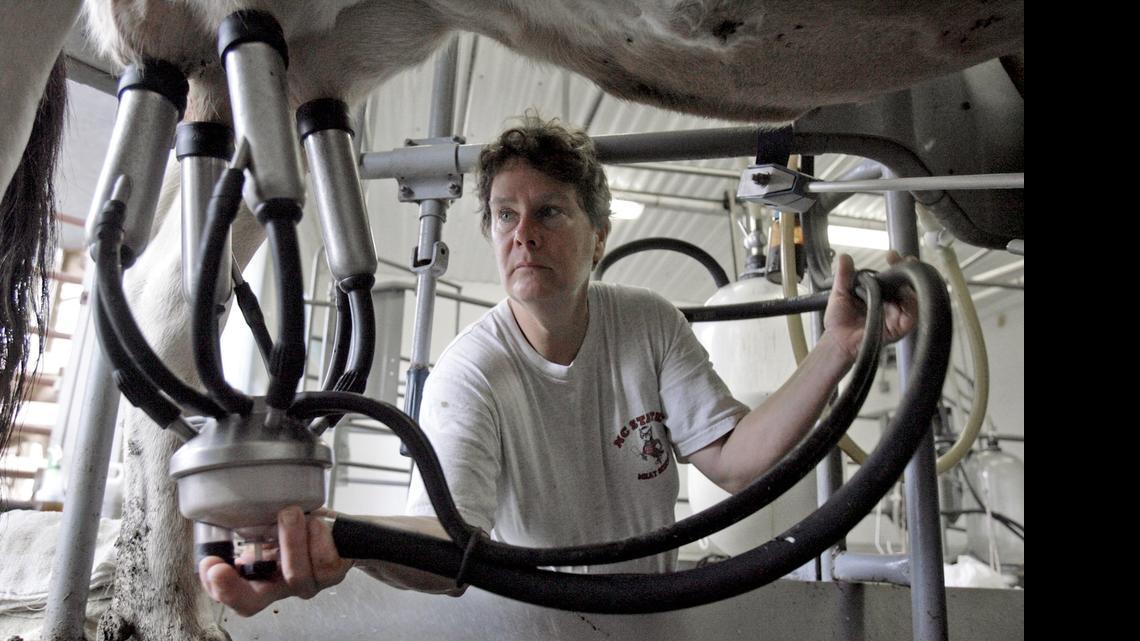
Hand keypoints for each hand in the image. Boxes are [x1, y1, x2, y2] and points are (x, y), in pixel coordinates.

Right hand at [198, 506, 351, 616]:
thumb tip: (226, 519)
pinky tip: (317, 522)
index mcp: (261, 577)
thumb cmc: (305, 525)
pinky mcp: (332, 574)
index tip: (208, 566)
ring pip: (294, 573)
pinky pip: (321, 558)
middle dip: (231, 587)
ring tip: (290, 513)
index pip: (232, 595)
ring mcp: (308, 584)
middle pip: (251, 602)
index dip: (217, 587)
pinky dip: (317, 533)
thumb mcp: (272, 524)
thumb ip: (252, 529)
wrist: (343, 528)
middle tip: (219, 567)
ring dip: (289, 538)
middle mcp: (282, 586)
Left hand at [823, 251, 917, 360]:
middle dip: (910, 270)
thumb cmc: (840, 320)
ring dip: (912, 284)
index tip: (892, 255)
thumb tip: (844, 257)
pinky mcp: (899, 329)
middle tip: (903, 260)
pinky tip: (906, 294)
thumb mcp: (840, 293)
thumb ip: (844, 276)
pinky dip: (911, 305)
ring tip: (904, 274)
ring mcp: (897, 316)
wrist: (836, 341)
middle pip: (910, 284)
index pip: (896, 277)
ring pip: (915, 298)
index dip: (898, 265)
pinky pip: (912, 316)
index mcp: (882, 294)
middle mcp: (892, 304)